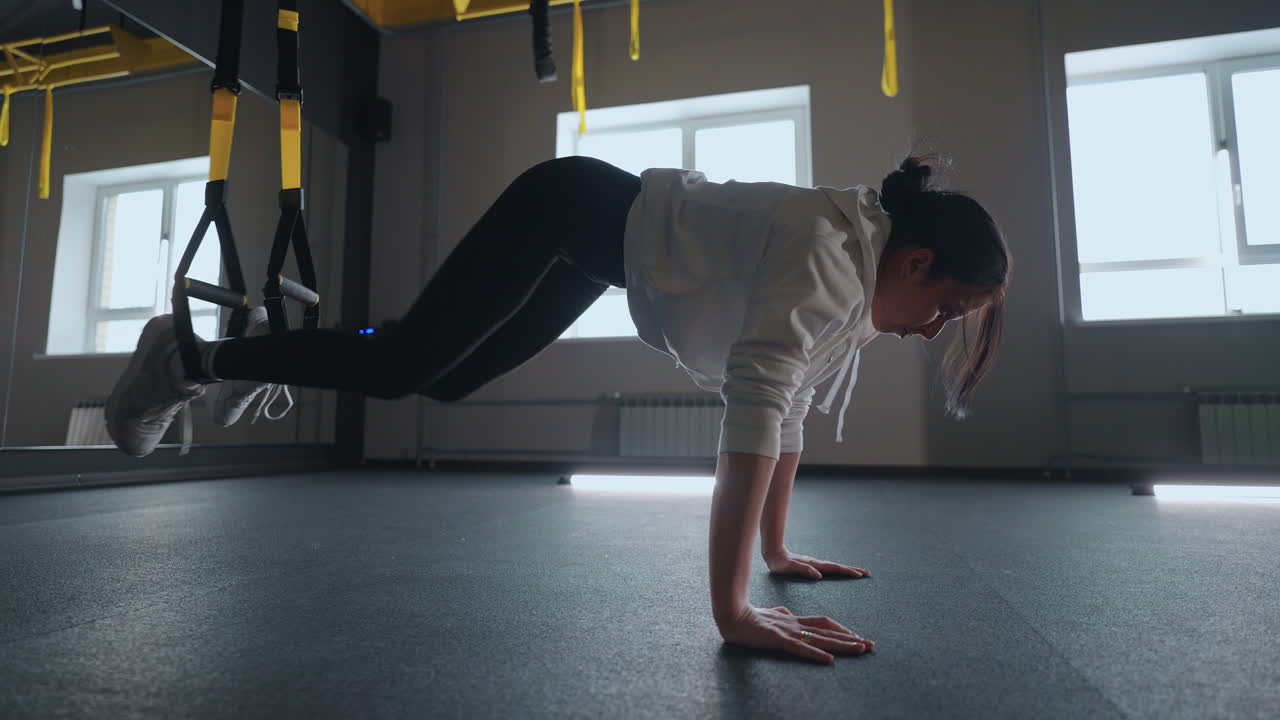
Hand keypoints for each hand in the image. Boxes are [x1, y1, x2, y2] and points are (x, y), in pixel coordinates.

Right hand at [718, 605, 874, 663]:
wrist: (732, 616)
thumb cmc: (748, 617)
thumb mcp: (769, 615)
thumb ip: (780, 614)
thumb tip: (786, 611)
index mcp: (794, 620)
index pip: (823, 623)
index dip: (841, 630)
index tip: (857, 636)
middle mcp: (795, 624)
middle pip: (829, 632)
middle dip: (851, 639)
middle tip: (871, 645)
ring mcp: (788, 632)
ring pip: (821, 640)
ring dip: (842, 646)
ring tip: (860, 650)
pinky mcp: (778, 640)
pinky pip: (801, 649)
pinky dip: (816, 655)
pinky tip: (829, 660)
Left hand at [764, 549, 869, 579]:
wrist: (773, 554)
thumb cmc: (780, 563)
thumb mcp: (791, 568)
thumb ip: (804, 570)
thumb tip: (819, 576)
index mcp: (814, 564)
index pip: (834, 568)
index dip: (847, 571)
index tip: (859, 574)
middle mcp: (817, 563)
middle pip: (838, 567)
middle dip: (852, 570)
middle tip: (867, 573)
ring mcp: (815, 564)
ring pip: (834, 567)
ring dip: (846, 570)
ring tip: (858, 573)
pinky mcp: (812, 566)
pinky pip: (828, 569)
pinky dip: (837, 570)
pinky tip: (839, 573)